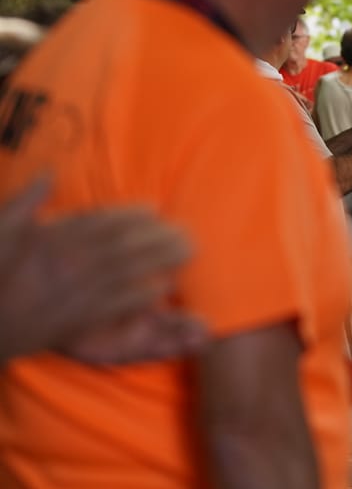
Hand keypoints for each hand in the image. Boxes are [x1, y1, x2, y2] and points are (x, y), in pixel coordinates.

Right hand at [0, 176, 201, 363]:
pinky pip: (120, 305)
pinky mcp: (81, 318)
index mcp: (53, 239)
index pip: (102, 222)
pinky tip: (165, 287)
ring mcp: (79, 291)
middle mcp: (71, 263)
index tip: (155, 208)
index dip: (133, 215)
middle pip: (125, 246)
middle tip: (186, 230)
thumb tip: (50, 170)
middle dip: (158, 237)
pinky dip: (144, 295)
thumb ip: (27, 199)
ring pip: (130, 272)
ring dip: (161, 261)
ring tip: (188, 252)